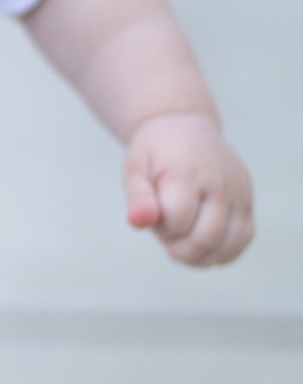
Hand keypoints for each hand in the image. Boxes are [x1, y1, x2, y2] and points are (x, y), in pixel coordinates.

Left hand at [123, 112, 253, 265]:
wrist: (184, 127)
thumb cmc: (154, 153)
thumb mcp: (135, 169)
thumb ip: (138, 198)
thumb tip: (138, 222)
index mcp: (188, 172)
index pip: (179, 219)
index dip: (161, 228)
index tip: (153, 216)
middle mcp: (220, 183)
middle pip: (207, 237)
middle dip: (179, 248)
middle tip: (164, 233)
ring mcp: (239, 193)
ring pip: (230, 244)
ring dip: (201, 256)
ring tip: (180, 243)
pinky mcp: (248, 201)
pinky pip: (244, 238)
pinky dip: (222, 252)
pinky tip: (201, 247)